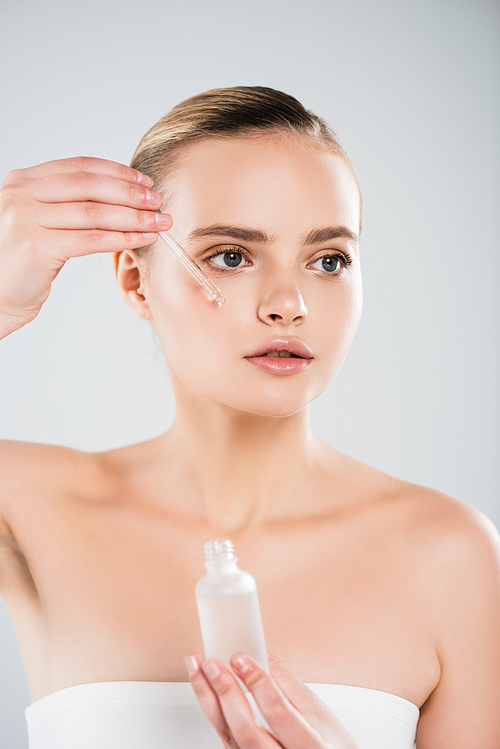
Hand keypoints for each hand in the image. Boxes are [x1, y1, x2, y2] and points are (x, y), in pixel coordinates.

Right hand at [0, 156, 171, 337]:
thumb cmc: (23, 263)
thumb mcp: (41, 222)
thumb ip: (66, 205)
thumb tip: (120, 197)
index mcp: (23, 181)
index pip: (79, 167)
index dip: (116, 172)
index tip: (144, 182)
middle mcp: (21, 194)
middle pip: (89, 186)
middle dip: (129, 193)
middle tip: (158, 202)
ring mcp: (25, 218)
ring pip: (93, 212)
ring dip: (133, 217)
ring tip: (158, 222)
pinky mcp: (36, 246)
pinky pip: (90, 239)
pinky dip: (121, 238)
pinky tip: (142, 239)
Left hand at [184, 652, 358, 748]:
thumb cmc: (328, 747)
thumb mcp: (323, 717)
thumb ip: (291, 686)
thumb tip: (265, 655)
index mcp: (311, 748)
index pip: (280, 715)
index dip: (258, 684)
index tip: (242, 659)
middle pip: (247, 731)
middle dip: (227, 694)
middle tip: (213, 663)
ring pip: (228, 736)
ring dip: (208, 699)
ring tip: (197, 668)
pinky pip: (224, 737)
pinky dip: (212, 710)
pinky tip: (204, 689)